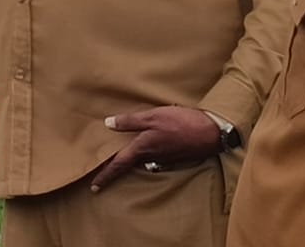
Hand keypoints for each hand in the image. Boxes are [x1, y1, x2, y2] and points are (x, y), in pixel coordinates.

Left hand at [89, 106, 221, 191]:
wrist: (210, 133)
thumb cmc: (180, 123)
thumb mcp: (153, 116)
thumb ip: (131, 121)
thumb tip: (108, 124)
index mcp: (142, 148)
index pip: (118, 164)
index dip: (105, 175)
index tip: (94, 187)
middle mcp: (151, 157)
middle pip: (128, 165)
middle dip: (114, 171)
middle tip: (101, 177)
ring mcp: (162, 157)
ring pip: (141, 161)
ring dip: (129, 162)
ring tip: (119, 162)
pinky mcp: (172, 154)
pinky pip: (152, 158)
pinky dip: (144, 157)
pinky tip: (144, 150)